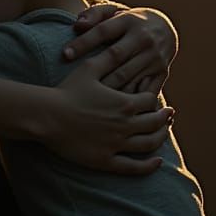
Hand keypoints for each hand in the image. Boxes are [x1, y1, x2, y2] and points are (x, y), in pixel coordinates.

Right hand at [49, 62, 173, 175]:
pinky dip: (149, 166)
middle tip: (169, 116)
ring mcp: (117, 145)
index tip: (156, 100)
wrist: (47, 116)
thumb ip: (108, 59)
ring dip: (161, 138)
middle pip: (156, 123)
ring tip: (164, 134)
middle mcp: (125, 125)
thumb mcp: (89, 68)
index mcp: (124, 103)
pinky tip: (157, 162)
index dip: (155, 100)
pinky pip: (134, 167)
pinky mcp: (106, 161)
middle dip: (165, 119)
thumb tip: (120, 47)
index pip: (151, 101)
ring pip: (149, 144)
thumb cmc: (66, 91)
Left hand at [66, 6, 176, 93]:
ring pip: (127, 77)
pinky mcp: (162, 73)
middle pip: (115, 57)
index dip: (83, 43)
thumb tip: (78, 24)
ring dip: (107, 90)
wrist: (165, 29)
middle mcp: (144, 39)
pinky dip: (128, 101)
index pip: (103, 31)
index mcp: (129, 21)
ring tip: (86, 102)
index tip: (65, 54)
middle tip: (73, 84)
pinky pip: (143, 91)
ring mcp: (154, 57)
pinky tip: (111, 111)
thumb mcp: (113, 11)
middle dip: (93, 70)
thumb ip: (94, 14)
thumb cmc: (128, 22)